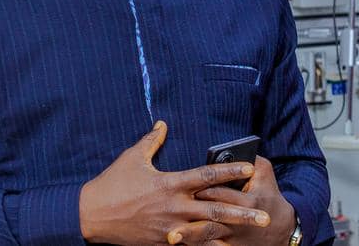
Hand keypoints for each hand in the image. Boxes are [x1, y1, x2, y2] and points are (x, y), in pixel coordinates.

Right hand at [79, 121, 271, 244]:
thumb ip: (151, 141)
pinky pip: (191, 244)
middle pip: (217, 209)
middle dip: (243, 214)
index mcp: (170, 183)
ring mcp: (171, 227)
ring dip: (231, 232)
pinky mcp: (164, 242)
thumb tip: (162, 124)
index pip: (207, 176)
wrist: (92, 216)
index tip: (249, 168)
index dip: (230, 171)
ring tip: (253, 235)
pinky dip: (207, 243)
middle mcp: (175, 206)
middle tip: (266, 217)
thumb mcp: (132, 158)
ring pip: (208, 230)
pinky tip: (223, 245)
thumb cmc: (111, 184)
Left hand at [170, 156, 295, 245]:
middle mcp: (238, 221)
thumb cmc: (270, 196)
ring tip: (171, 236)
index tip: (185, 183)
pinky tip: (179, 244)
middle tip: (168, 209)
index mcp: (247, 200)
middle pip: (210, 215)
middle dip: (190, 212)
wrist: (281, 231)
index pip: (220, 192)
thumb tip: (235, 146)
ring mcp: (232, 238)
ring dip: (189, 235)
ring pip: (207, 236)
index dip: (202, 188)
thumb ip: (251, 158)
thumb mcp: (265, 173)